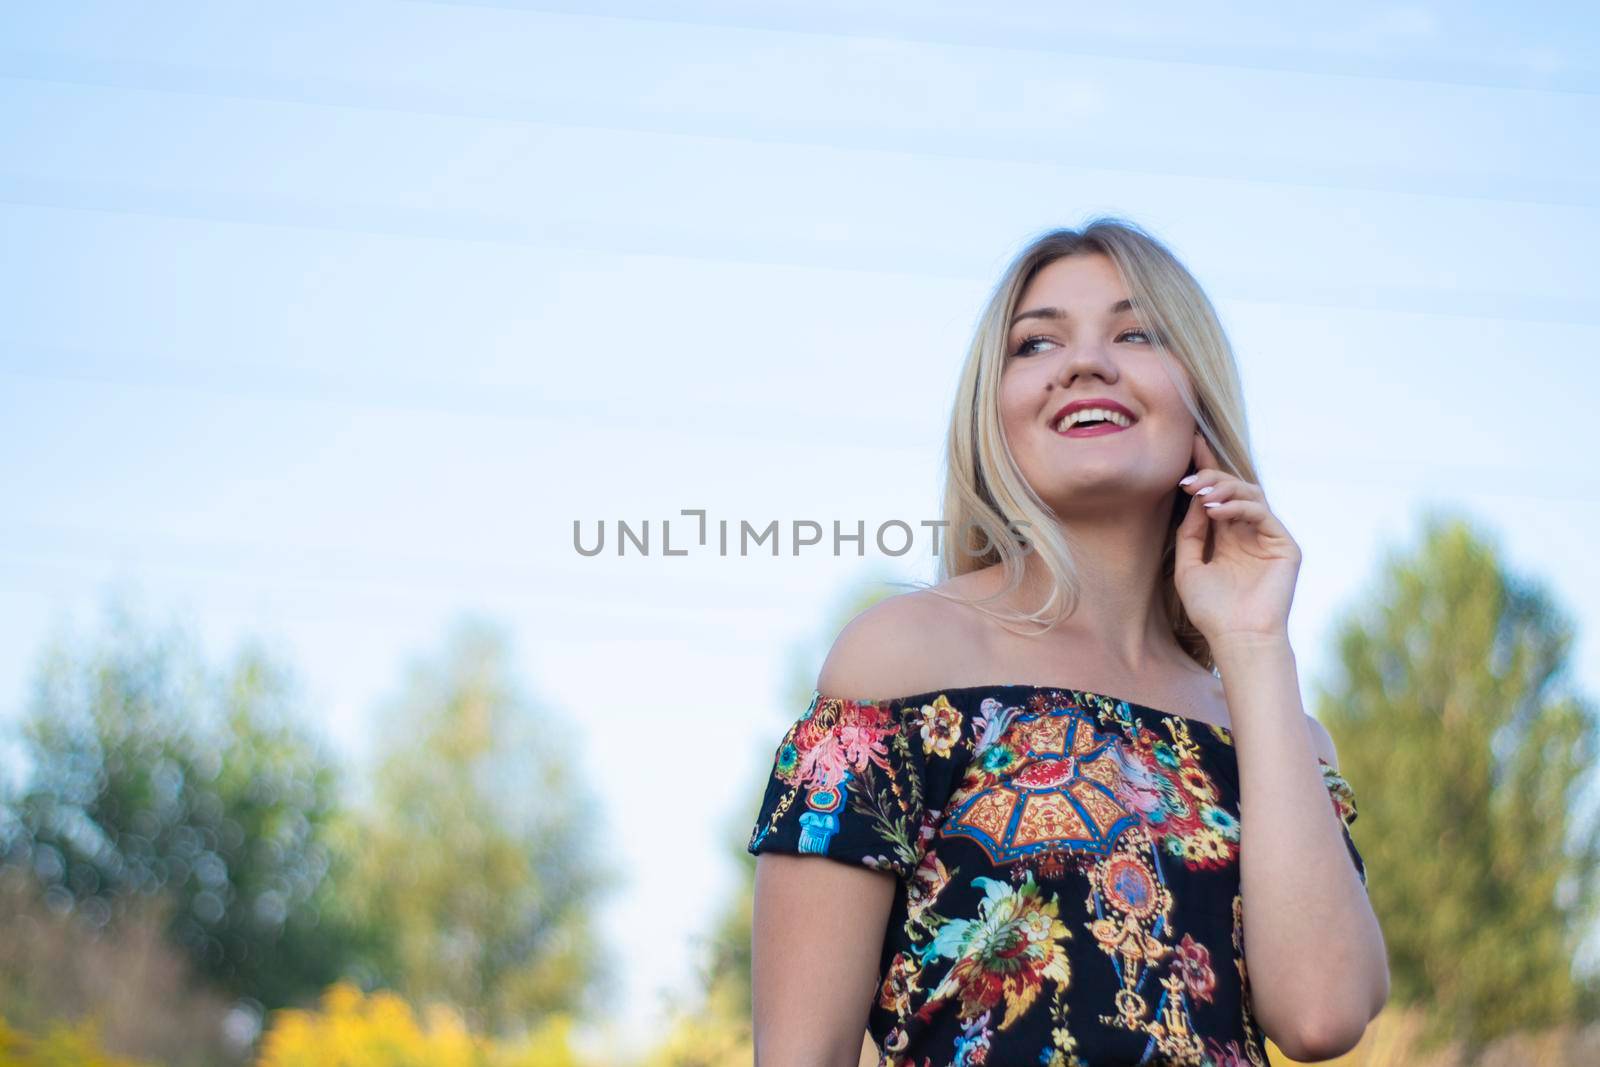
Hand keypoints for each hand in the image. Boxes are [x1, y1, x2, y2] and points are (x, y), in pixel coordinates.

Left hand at [1174, 431, 1300, 648]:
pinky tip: (1216, 511)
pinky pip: (1262, 513)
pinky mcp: (1285, 545)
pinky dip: (1239, 507)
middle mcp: (1249, 533)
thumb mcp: (1189, 565)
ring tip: (1201, 496)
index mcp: (1228, 537)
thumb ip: (1191, 531)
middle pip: (1234, 489)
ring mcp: (1269, 537)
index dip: (1207, 468)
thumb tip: (1196, 497)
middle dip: (1211, 478)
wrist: (1236, 637)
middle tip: (1189, 480)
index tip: (1190, 443)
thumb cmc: (1211, 610)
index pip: (1218, 495)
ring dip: (1224, 489)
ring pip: (1251, 494)